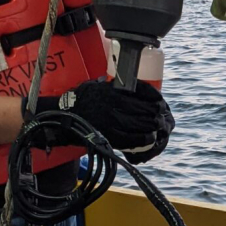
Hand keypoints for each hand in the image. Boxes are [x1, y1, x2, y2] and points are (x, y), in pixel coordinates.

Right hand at [34, 80, 173, 163]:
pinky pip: (131, 139)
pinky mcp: (107, 135)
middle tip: (162, 118)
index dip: (156, 97)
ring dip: (153, 127)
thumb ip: (115, 86)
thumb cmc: (81, 99)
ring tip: (158, 128)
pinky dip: (143, 139)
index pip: (142, 91)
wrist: (62, 116)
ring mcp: (110, 120)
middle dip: (157, 115)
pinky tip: (149, 138)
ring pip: (141, 124)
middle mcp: (113, 104)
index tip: (161, 102)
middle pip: (145, 109)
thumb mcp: (98, 85)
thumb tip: (137, 89)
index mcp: (113, 90)